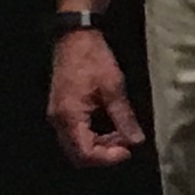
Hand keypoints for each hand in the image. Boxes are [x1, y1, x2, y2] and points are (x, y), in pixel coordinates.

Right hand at [49, 30, 146, 167]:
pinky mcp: (62, 111)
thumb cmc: (93, 58)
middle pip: (78, 155)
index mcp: (69, 117)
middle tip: (126, 143)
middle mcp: (59, 121)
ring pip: (77, 146)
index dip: (108, 158)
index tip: (128, 150)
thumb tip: (136, 140)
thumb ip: (124, 117)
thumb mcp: (113, 87)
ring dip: (100, 146)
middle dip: (104, 154)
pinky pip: (75, 134)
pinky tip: (110, 128)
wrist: (74, 37)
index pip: (85, 153)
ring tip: (122, 134)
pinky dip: (93, 136)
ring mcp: (58, 117)